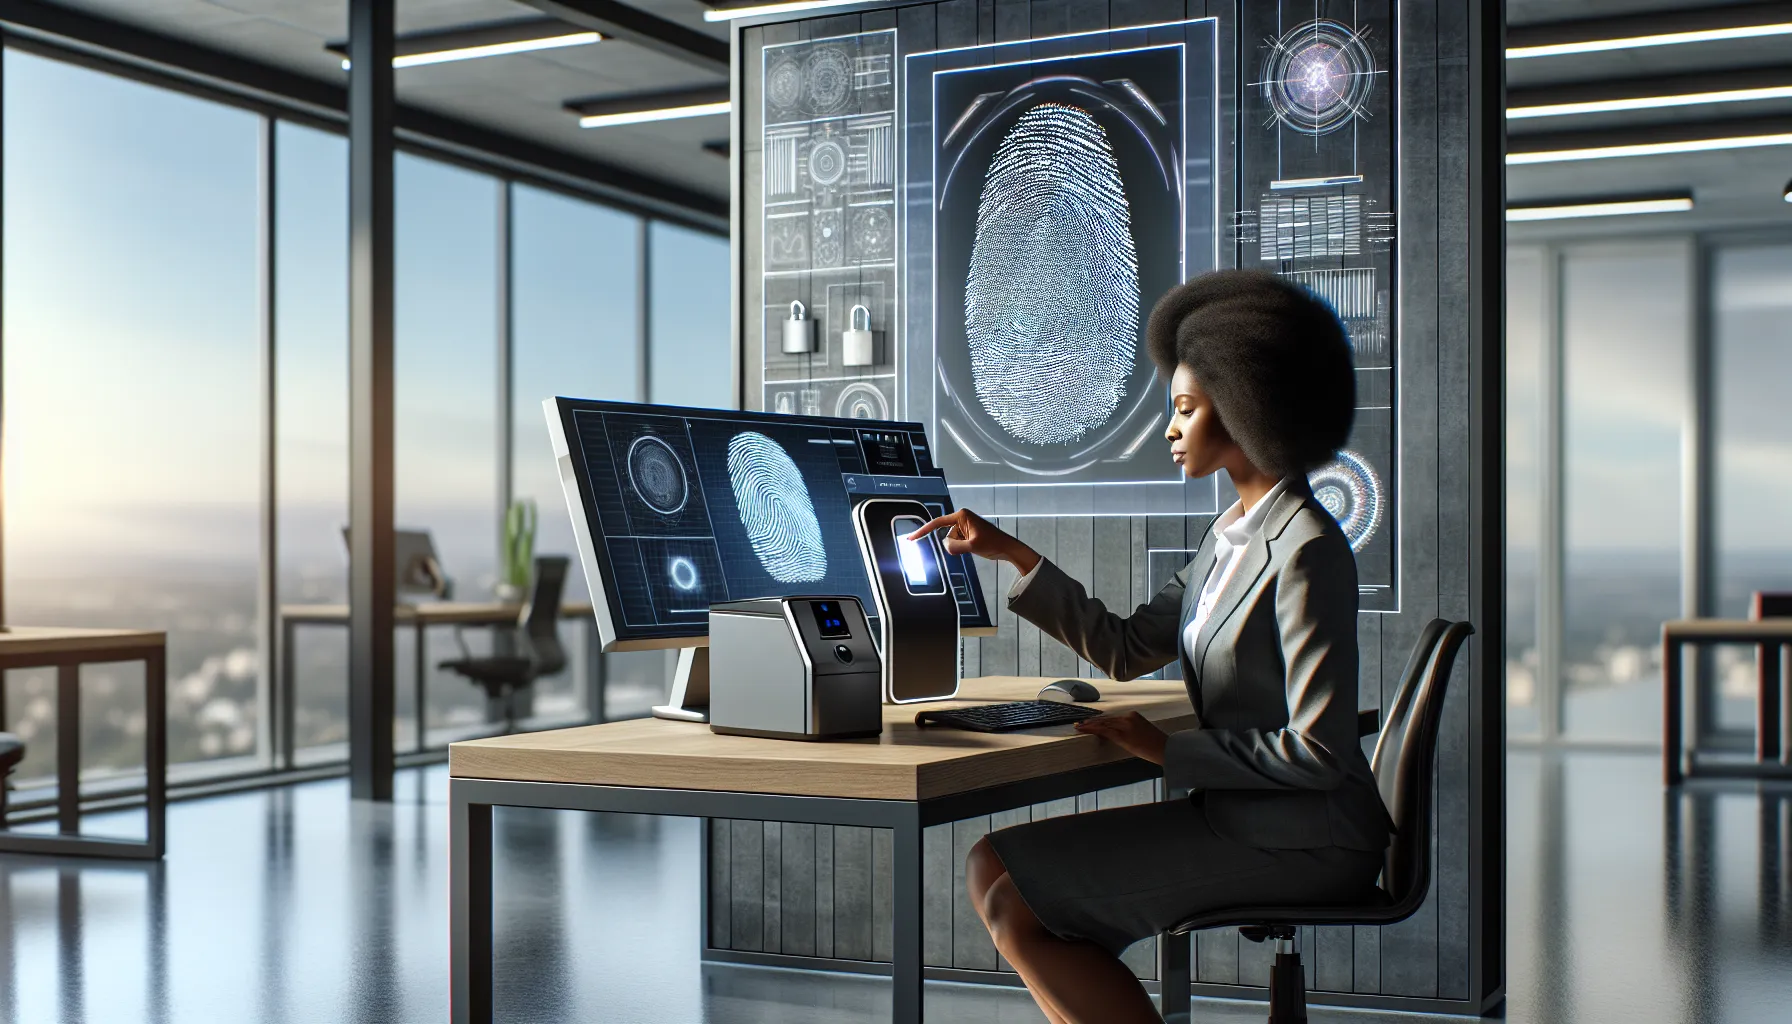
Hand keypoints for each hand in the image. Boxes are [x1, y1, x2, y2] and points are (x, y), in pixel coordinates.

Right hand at [907, 508, 1039, 573]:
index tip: (911, 538)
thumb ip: (954, 547)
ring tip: (975, 546)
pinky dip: (961, 548)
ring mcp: (964, 526)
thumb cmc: (992, 543)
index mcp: (961, 515)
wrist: (1007, 548)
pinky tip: (974, 547)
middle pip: (946, 534)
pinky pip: (956, 543)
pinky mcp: (967, 533)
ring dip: (959, 547)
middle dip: (954, 544)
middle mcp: (961, 518)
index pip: (937, 523)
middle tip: (972, 545)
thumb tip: (945, 546)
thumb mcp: (971, 546)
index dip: (923, 531)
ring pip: (950, 541)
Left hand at [1073, 711, 1167, 764]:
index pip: (1112, 717)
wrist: (1165, 748)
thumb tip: (1114, 735)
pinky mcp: (1122, 734)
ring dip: (1089, 725)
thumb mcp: (1141, 732)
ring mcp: (1124, 724)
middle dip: (1092, 722)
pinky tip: (1084, 729)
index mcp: (1133, 715)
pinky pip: (1103, 730)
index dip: (1099, 720)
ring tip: (1079, 726)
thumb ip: (1128, 730)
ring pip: (1102, 723)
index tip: (1090, 721)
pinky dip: (1091, 729)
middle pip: (1105, 719)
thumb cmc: (1155, 744)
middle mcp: (1127, 717)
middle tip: (1080, 723)